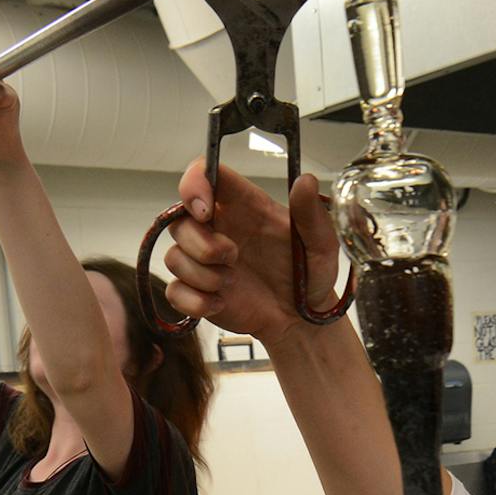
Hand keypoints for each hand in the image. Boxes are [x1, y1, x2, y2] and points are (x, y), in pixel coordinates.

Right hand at [162, 160, 341, 343]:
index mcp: (244, 206)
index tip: (204, 209)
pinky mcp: (197, 290)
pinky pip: (175, 291)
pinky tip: (221, 304)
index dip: (194, 184)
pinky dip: (195, 301)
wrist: (301, 320)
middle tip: (233, 258)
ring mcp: (204, 261)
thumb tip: (305, 181)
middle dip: (200, 243)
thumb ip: (311, 214)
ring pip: (174, 257)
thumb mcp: (321, 245)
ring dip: (202, 275)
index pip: (204, 175)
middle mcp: (219, 228)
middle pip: (180, 220)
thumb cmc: (310, 276)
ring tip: (233, 285)